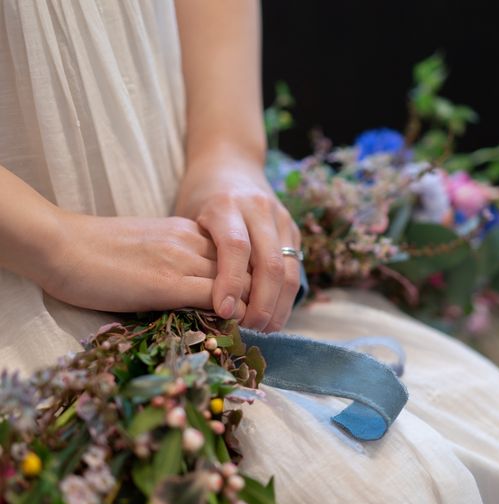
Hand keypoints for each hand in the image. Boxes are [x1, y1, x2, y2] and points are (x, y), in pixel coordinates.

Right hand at [38, 213, 249, 314]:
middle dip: (261, 293)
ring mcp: (181, 261)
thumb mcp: (150, 247)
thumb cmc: (97, 251)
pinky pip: (216, 297)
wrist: (61, 245)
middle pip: (246, 266)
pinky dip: (232, 313)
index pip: (238, 254)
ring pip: (239, 281)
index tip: (254, 299)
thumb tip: (197, 286)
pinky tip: (236, 327)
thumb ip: (178, 260)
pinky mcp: (167, 284)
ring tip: (257, 327)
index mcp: (187, 231)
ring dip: (252, 306)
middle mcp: (192, 242)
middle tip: (265, 318)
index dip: (251, 278)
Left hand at [175, 151, 300, 331]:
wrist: (230, 163)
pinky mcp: (293, 228)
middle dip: (262, 303)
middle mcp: (258, 208)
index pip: (235, 248)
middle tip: (250, 329)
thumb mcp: (189, 219)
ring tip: (266, 329)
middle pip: (269, 263)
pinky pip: (294, 266)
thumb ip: (198, 254)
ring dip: (280, 304)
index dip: (231, 283)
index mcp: (226, 204)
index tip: (224, 313)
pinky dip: (286, 294)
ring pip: (288, 269)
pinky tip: (275, 312)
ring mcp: (281, 217)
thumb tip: (199, 304)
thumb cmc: (201, 198)